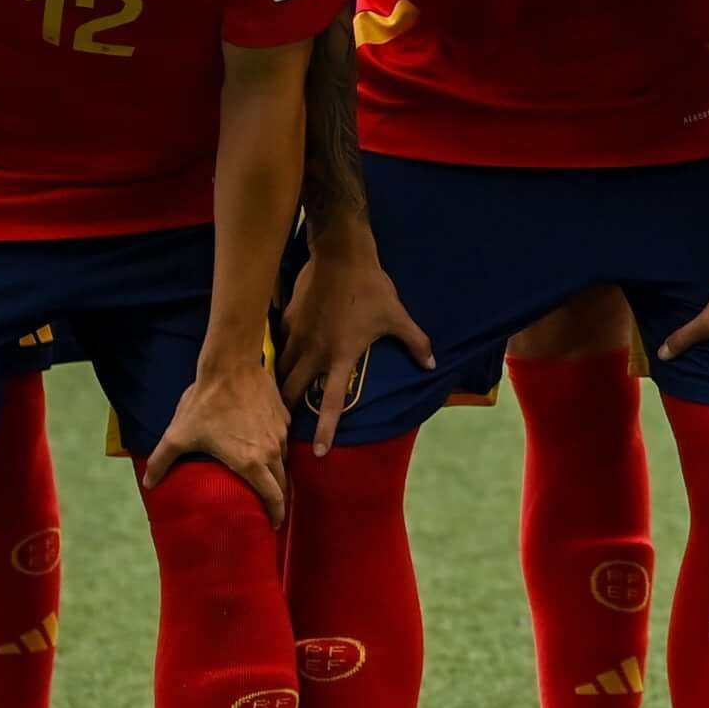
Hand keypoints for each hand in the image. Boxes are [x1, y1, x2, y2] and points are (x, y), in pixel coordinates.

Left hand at [147, 351, 292, 521]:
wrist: (231, 366)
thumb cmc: (205, 403)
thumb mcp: (178, 434)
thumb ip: (162, 461)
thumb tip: (148, 483)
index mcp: (251, 462)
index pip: (273, 496)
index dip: (276, 514)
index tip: (274, 524)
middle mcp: (272, 451)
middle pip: (282, 482)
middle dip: (278, 497)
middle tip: (270, 507)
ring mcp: (281, 433)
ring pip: (283, 459)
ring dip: (276, 471)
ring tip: (266, 475)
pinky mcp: (284, 417)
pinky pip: (283, 438)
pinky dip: (276, 446)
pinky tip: (263, 442)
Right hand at [279, 243, 430, 453]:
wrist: (341, 255)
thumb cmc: (371, 288)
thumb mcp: (397, 317)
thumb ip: (415, 343)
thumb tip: (432, 364)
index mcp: (341, 356)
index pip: (330, 402)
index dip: (325, 430)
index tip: (319, 453)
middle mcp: (314, 352)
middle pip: (291, 393)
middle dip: (285, 415)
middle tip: (282, 431)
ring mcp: (297, 336)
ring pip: (280, 371)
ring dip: (278, 388)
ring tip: (276, 402)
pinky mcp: (287, 320)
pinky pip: (280, 346)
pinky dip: (280, 358)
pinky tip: (280, 361)